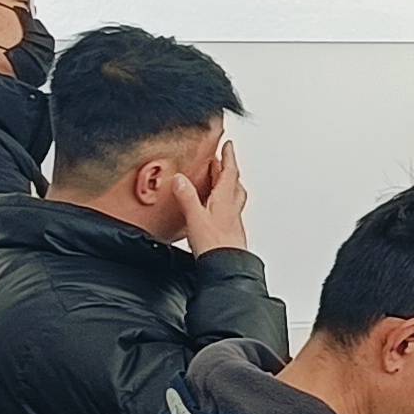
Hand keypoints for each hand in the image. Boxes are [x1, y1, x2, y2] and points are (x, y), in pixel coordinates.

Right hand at [173, 134, 252, 257]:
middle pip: (233, 183)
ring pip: (233, 196)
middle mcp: (232, 208)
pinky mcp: (230, 232)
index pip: (229, 172)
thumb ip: (187, 197)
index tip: (228, 145)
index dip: (229, 157)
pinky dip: (224, 201)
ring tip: (220, 180)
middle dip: (227, 169)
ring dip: (228, 185)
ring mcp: (232, 220)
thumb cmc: (215, 245)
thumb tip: (180, 179)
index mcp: (225, 200)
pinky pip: (229, 209)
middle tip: (222, 159)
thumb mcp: (195, 217)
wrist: (227, 267)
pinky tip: (216, 209)